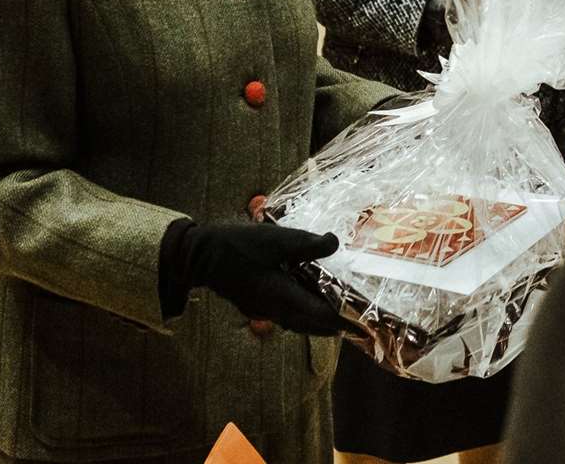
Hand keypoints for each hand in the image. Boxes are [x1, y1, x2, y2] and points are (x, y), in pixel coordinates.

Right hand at [171, 222, 348, 335]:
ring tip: (338, 313)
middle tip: (356, 322)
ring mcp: (263, 310)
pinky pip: (286, 314)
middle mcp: (274, 310)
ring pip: (298, 321)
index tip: (363, 323)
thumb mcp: (278, 239)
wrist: (201, 255)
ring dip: (318, 320)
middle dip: (334, 324)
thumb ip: (308, 243)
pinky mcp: (256, 304)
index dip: (343, 320)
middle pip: (311, 325)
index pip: (320, 316)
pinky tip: (309, 298)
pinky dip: (302, 311)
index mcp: (282, 297)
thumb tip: (335, 242)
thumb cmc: (239, 247)